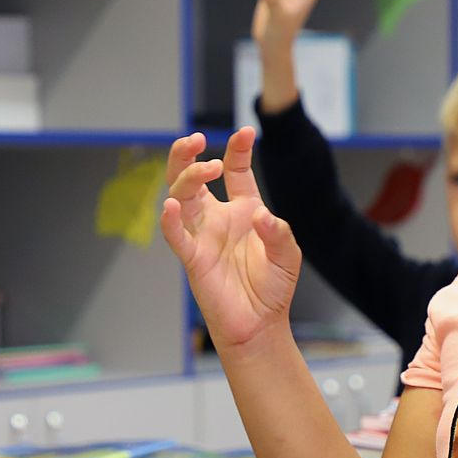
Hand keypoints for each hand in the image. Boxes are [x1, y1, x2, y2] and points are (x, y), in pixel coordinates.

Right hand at [159, 127, 300, 351]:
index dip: (238, 149)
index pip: (236, 171)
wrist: (260, 324)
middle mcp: (217, 217)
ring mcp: (201, 235)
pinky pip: (175, 235)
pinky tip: (169, 206)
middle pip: (193, 176)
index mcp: (242, 209)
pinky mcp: (192, 258)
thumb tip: (259, 215)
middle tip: (197, 138)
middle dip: (188, 154)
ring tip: (207, 166)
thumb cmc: (273, 288)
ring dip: (188, 177)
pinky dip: (169, 220)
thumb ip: (278, 232)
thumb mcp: (288, 254)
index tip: (246, 132)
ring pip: (180, 196)